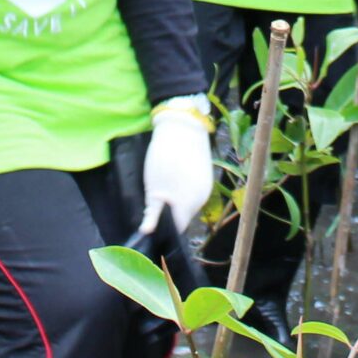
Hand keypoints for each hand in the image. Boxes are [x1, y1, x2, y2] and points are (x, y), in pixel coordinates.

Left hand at [139, 97, 215, 236]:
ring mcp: (206, 188)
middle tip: (156, 203)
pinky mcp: (208, 179)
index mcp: (186, 204)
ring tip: (165, 189)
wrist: (183, 126)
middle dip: (171, 215)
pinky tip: (176, 181)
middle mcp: (200, 200)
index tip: (153, 224)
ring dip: (178, 203)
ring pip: (190, 206)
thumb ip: (153, 211)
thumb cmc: (163, 156)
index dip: (164, 229)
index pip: (176, 228)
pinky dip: (186, 193)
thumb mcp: (152, 185)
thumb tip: (149, 231)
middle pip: (184, 218)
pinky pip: (195, 195)